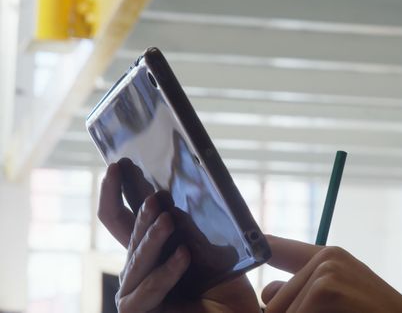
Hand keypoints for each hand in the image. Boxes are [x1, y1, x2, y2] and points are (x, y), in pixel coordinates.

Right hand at [98, 163, 259, 312]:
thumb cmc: (224, 287)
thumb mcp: (215, 251)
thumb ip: (198, 230)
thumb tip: (184, 197)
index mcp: (151, 247)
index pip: (122, 216)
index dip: (115, 191)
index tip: (118, 165)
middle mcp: (138, 266)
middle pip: (127, 233)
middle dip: (141, 213)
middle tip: (156, 195)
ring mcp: (134, 289)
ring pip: (137, 258)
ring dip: (153, 239)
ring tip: (168, 220)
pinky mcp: (137, 310)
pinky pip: (149, 287)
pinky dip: (166, 272)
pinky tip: (184, 255)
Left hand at [262, 236, 401, 312]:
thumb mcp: (339, 297)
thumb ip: (301, 291)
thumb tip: (265, 292)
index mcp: (328, 257)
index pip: (274, 248)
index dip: (254, 251)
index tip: (242, 265)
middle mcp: (326, 257)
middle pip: (272, 300)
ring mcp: (327, 270)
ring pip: (280, 311)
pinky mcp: (327, 288)